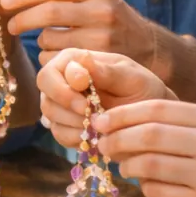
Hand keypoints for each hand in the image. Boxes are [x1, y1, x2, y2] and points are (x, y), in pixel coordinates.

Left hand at [1, 0, 155, 67]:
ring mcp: (101, 35)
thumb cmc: (108, 19)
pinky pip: (58, 58)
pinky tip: (59, 56)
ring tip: (48, 40)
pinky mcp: (97, 59)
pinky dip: (50, 57)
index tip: (3, 0)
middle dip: (23, 19)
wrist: (147, 47)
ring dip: (40, 41)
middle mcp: (100, 9)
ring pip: (50, 39)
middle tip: (11, 25)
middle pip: (48, 13)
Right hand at [36, 49, 169, 148]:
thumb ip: (107, 71)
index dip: (64, 86)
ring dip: (75, 123)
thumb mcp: (132, 78)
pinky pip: (60, 134)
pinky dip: (78, 137)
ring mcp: (61, 105)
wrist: (150, 118)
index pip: (51, 72)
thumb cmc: (143, 91)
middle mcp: (62, 81)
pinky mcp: (65, 126)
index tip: (88, 94)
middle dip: (66, 108)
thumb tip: (82, 59)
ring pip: (50, 117)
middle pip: (45, 96)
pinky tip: (97, 134)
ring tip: (101, 124)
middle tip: (91, 114)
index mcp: (75, 61)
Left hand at [96, 101, 195, 196]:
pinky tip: (146, 183)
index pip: (157, 109)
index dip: (122, 115)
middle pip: (149, 136)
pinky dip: (145, 186)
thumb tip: (120, 124)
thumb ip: (177, 124)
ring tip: (123, 165)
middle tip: (102, 144)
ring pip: (149, 166)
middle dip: (117, 139)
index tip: (100, 121)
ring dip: (127, 165)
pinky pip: (159, 192)